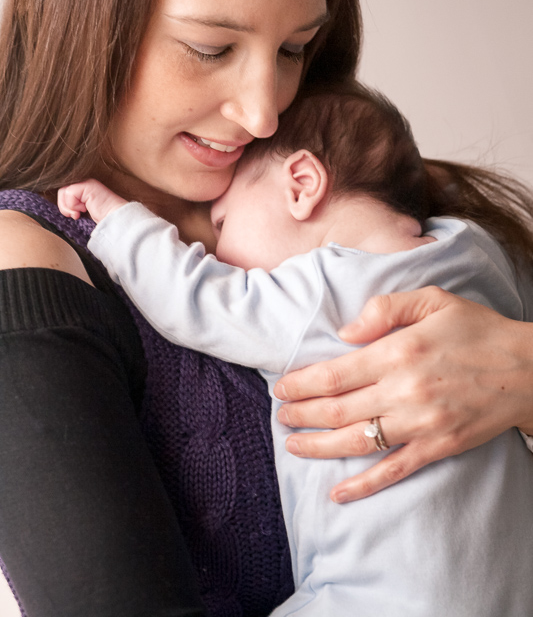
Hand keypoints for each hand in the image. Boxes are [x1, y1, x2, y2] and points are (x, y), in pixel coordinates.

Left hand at [57, 179, 127, 222]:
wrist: (115, 219)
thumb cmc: (103, 218)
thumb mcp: (84, 211)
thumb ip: (74, 206)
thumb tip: (61, 208)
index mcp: (85, 188)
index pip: (65, 193)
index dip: (65, 205)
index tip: (75, 216)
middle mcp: (85, 183)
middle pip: (61, 191)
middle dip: (64, 206)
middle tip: (75, 215)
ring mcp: (86, 183)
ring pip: (63, 192)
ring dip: (68, 207)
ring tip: (78, 213)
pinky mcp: (86, 186)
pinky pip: (69, 193)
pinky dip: (73, 205)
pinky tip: (84, 209)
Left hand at [273, 286, 532, 500]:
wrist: (527, 370)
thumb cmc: (477, 330)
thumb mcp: (433, 300)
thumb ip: (384, 308)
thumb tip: (345, 334)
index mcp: (398, 352)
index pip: (334, 374)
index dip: (301, 383)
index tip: (281, 387)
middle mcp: (404, 391)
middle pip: (337, 410)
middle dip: (301, 415)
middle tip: (281, 416)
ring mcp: (421, 423)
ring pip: (356, 442)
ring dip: (318, 447)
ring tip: (293, 445)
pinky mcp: (437, 447)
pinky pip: (392, 470)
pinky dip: (362, 485)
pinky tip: (338, 493)